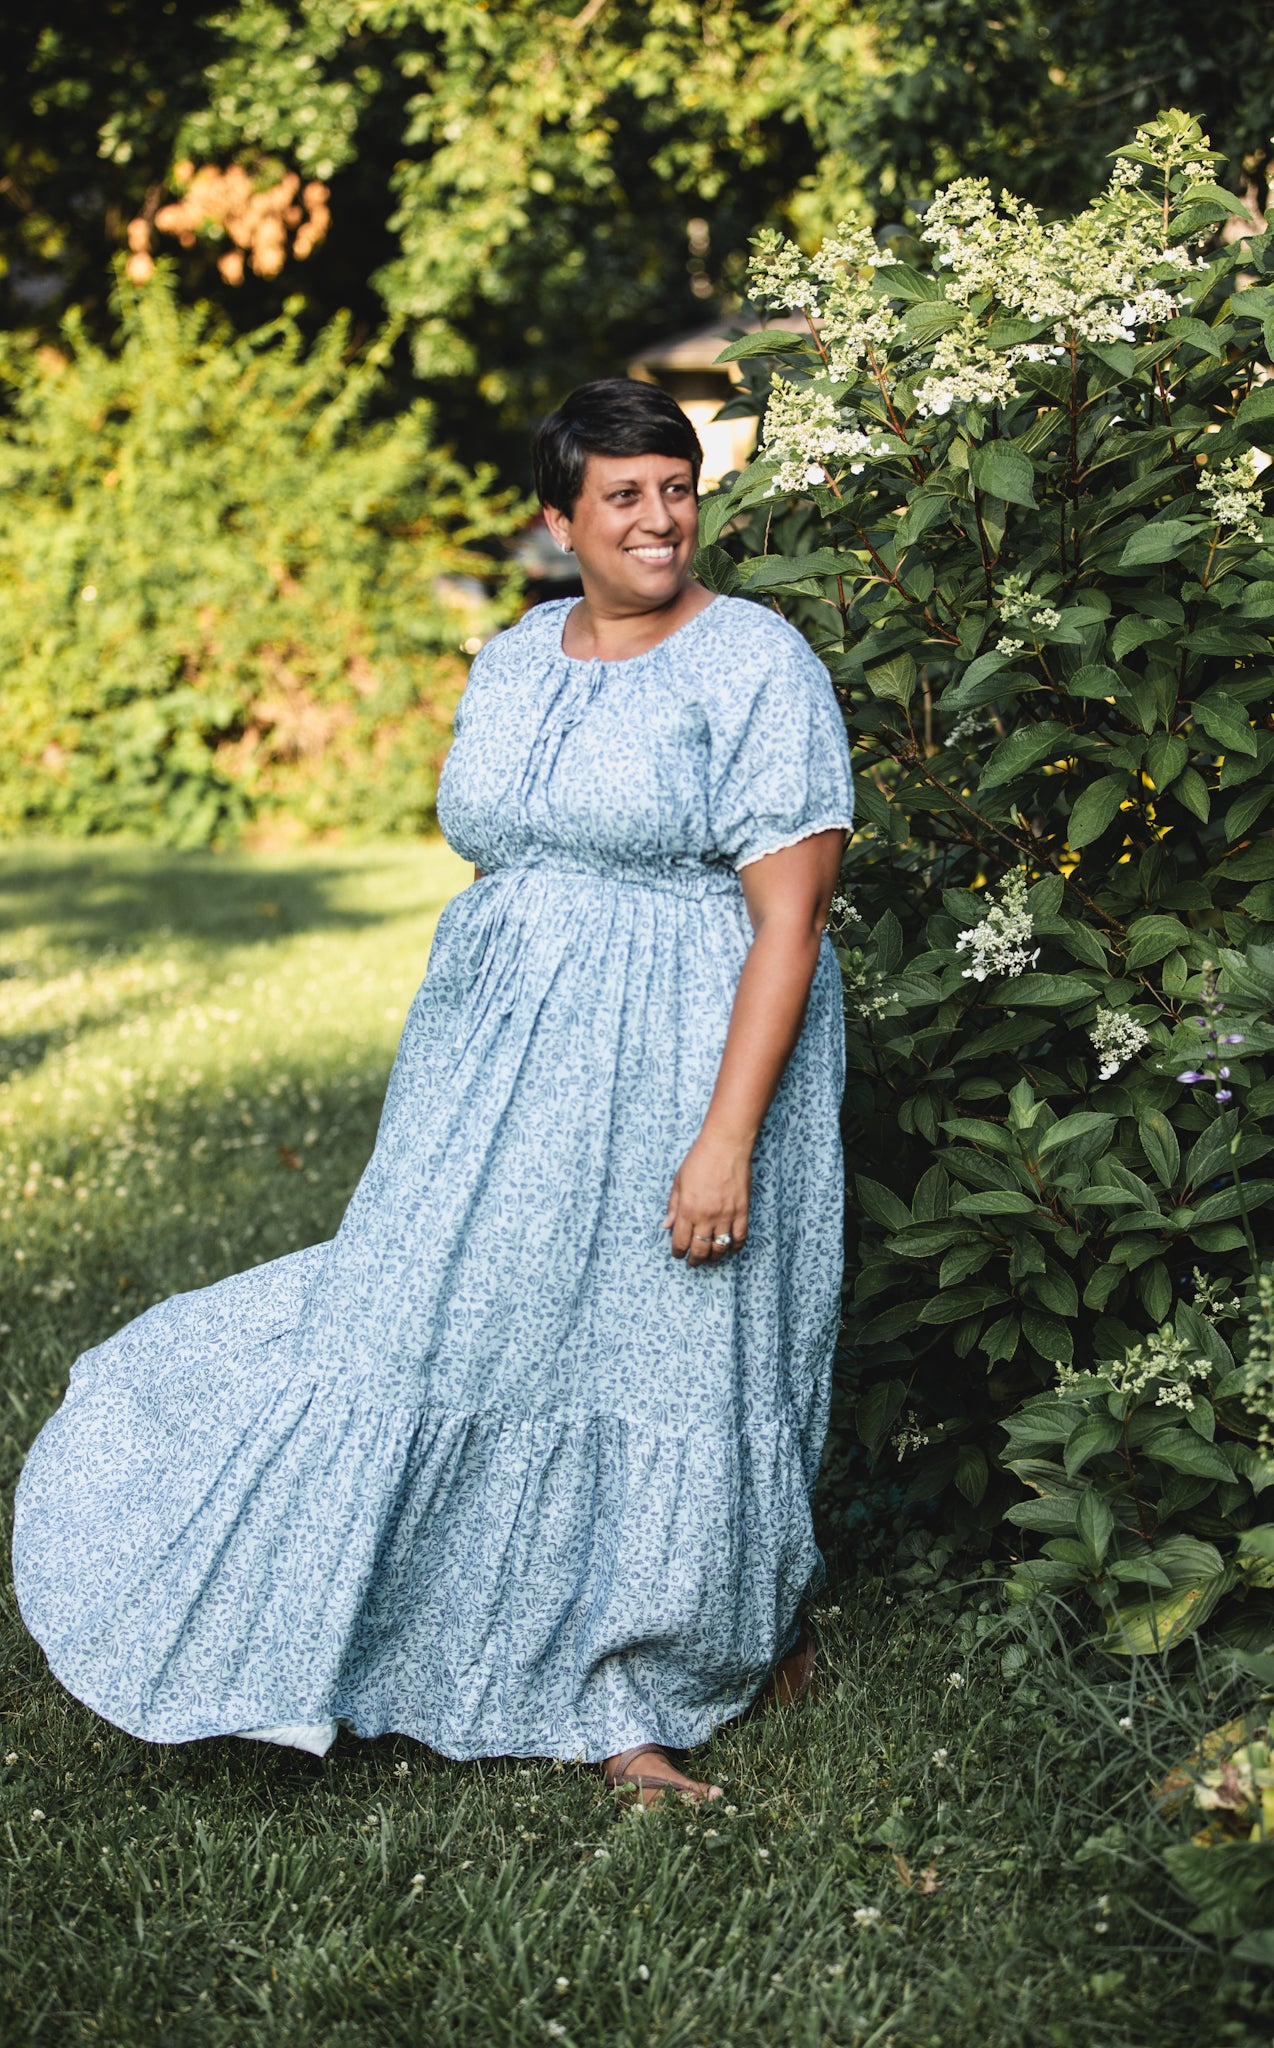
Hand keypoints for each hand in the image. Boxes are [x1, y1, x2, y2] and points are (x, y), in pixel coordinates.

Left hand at [663, 1129, 750, 1267]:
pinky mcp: (742, 1211)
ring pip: (720, 1248)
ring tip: (710, 1258)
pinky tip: (730, 1249)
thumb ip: (673, 1207)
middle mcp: (706, 1216)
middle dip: (695, 1260)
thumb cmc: (699, 1160)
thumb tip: (667, 1226)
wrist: (726, 1146)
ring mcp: (726, 1215)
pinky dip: (734, 1247)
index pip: (681, 1242)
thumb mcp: (679, 1182)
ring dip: (714, 1257)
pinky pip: (739, 1237)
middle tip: (693, 1262)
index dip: (678, 1252)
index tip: (678, 1254)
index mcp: (688, 1210)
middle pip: (700, 1250)